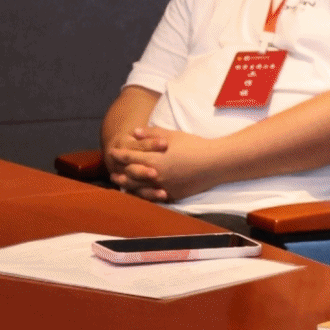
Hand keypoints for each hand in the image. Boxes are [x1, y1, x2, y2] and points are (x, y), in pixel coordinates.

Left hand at [109, 127, 223, 203]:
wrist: (216, 163)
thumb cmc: (195, 146)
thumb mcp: (173, 136)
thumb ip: (151, 134)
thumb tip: (134, 132)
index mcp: (154, 160)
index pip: (130, 158)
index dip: (120, 155)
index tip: (113, 152)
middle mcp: (155, 176)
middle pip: (131, 175)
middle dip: (121, 171)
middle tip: (113, 170)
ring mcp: (164, 187)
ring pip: (139, 189)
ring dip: (128, 185)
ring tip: (122, 183)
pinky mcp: (173, 194)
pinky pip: (154, 197)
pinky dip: (144, 194)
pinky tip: (141, 192)